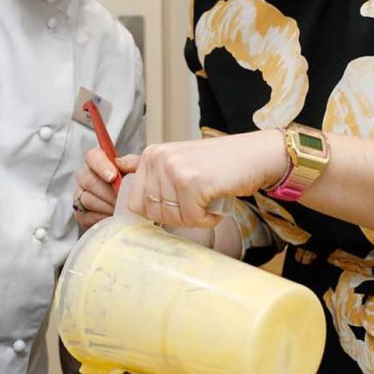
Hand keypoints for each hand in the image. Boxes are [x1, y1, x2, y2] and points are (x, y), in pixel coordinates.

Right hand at [73, 148, 138, 229]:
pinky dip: (100, 218)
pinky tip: (112, 217)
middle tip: (123, 199)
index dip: (101, 165)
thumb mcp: (140, 171)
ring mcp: (81, 195)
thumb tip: (120, 162)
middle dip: (108, 192)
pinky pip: (84, 216)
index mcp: (99, 162)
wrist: (139, 209)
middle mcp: (86, 177)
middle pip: (88, 180)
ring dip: (106, 206)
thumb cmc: (137, 187)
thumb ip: (133, 163)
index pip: (92, 156)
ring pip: (86, 199)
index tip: (113, 177)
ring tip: (121, 209)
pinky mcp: (81, 214)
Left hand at [126, 131, 287, 227]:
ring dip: (193, 218)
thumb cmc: (219, 163)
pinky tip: (216, 204)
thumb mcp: (179, 159)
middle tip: (197, 202)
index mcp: (151, 154)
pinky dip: (207, 219)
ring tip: (208, 200)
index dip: (157, 211)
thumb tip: (118, 165)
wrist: (255, 156)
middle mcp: (158, 159)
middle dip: (176, 216)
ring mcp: (174, 170)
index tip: (177, 205)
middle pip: (152, 212)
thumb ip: (150, 167)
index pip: (135, 201)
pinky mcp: (192, 183)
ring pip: (171, 218)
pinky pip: (191, 219)